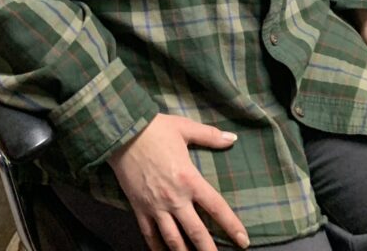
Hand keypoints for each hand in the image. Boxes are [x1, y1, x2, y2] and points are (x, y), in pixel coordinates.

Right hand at [108, 113, 248, 250]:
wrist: (123, 132)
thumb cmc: (155, 129)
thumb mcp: (185, 128)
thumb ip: (210, 136)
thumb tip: (232, 138)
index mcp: (189, 179)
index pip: (216, 207)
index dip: (231, 226)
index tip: (243, 241)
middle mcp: (175, 198)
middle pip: (196, 232)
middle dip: (209, 250)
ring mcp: (156, 206)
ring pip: (173, 240)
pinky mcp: (139, 209)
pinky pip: (150, 235)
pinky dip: (157, 248)